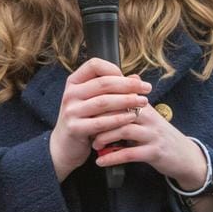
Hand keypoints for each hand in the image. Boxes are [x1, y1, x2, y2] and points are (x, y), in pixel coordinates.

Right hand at [49, 58, 150, 180]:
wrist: (65, 145)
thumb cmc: (84, 120)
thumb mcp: (94, 101)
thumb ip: (112, 89)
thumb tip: (136, 78)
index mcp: (74, 83)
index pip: (94, 65)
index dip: (114, 69)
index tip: (132, 79)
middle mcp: (70, 94)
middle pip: (103, 83)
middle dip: (128, 85)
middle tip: (147, 89)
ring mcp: (71, 111)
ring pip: (104, 102)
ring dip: (127, 101)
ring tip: (143, 102)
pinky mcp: (75, 128)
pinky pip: (101, 122)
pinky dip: (119, 119)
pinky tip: (132, 117)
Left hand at [89, 103, 206, 188]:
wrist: (185, 156)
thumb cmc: (160, 135)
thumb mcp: (149, 117)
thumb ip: (135, 102)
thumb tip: (128, 78)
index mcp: (145, 107)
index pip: (121, 97)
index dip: (101, 102)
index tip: (85, 109)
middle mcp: (150, 118)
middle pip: (121, 110)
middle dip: (100, 118)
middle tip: (85, 126)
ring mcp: (153, 135)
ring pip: (124, 130)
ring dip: (105, 137)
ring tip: (94, 144)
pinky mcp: (155, 152)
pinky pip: (130, 154)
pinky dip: (112, 157)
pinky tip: (100, 161)